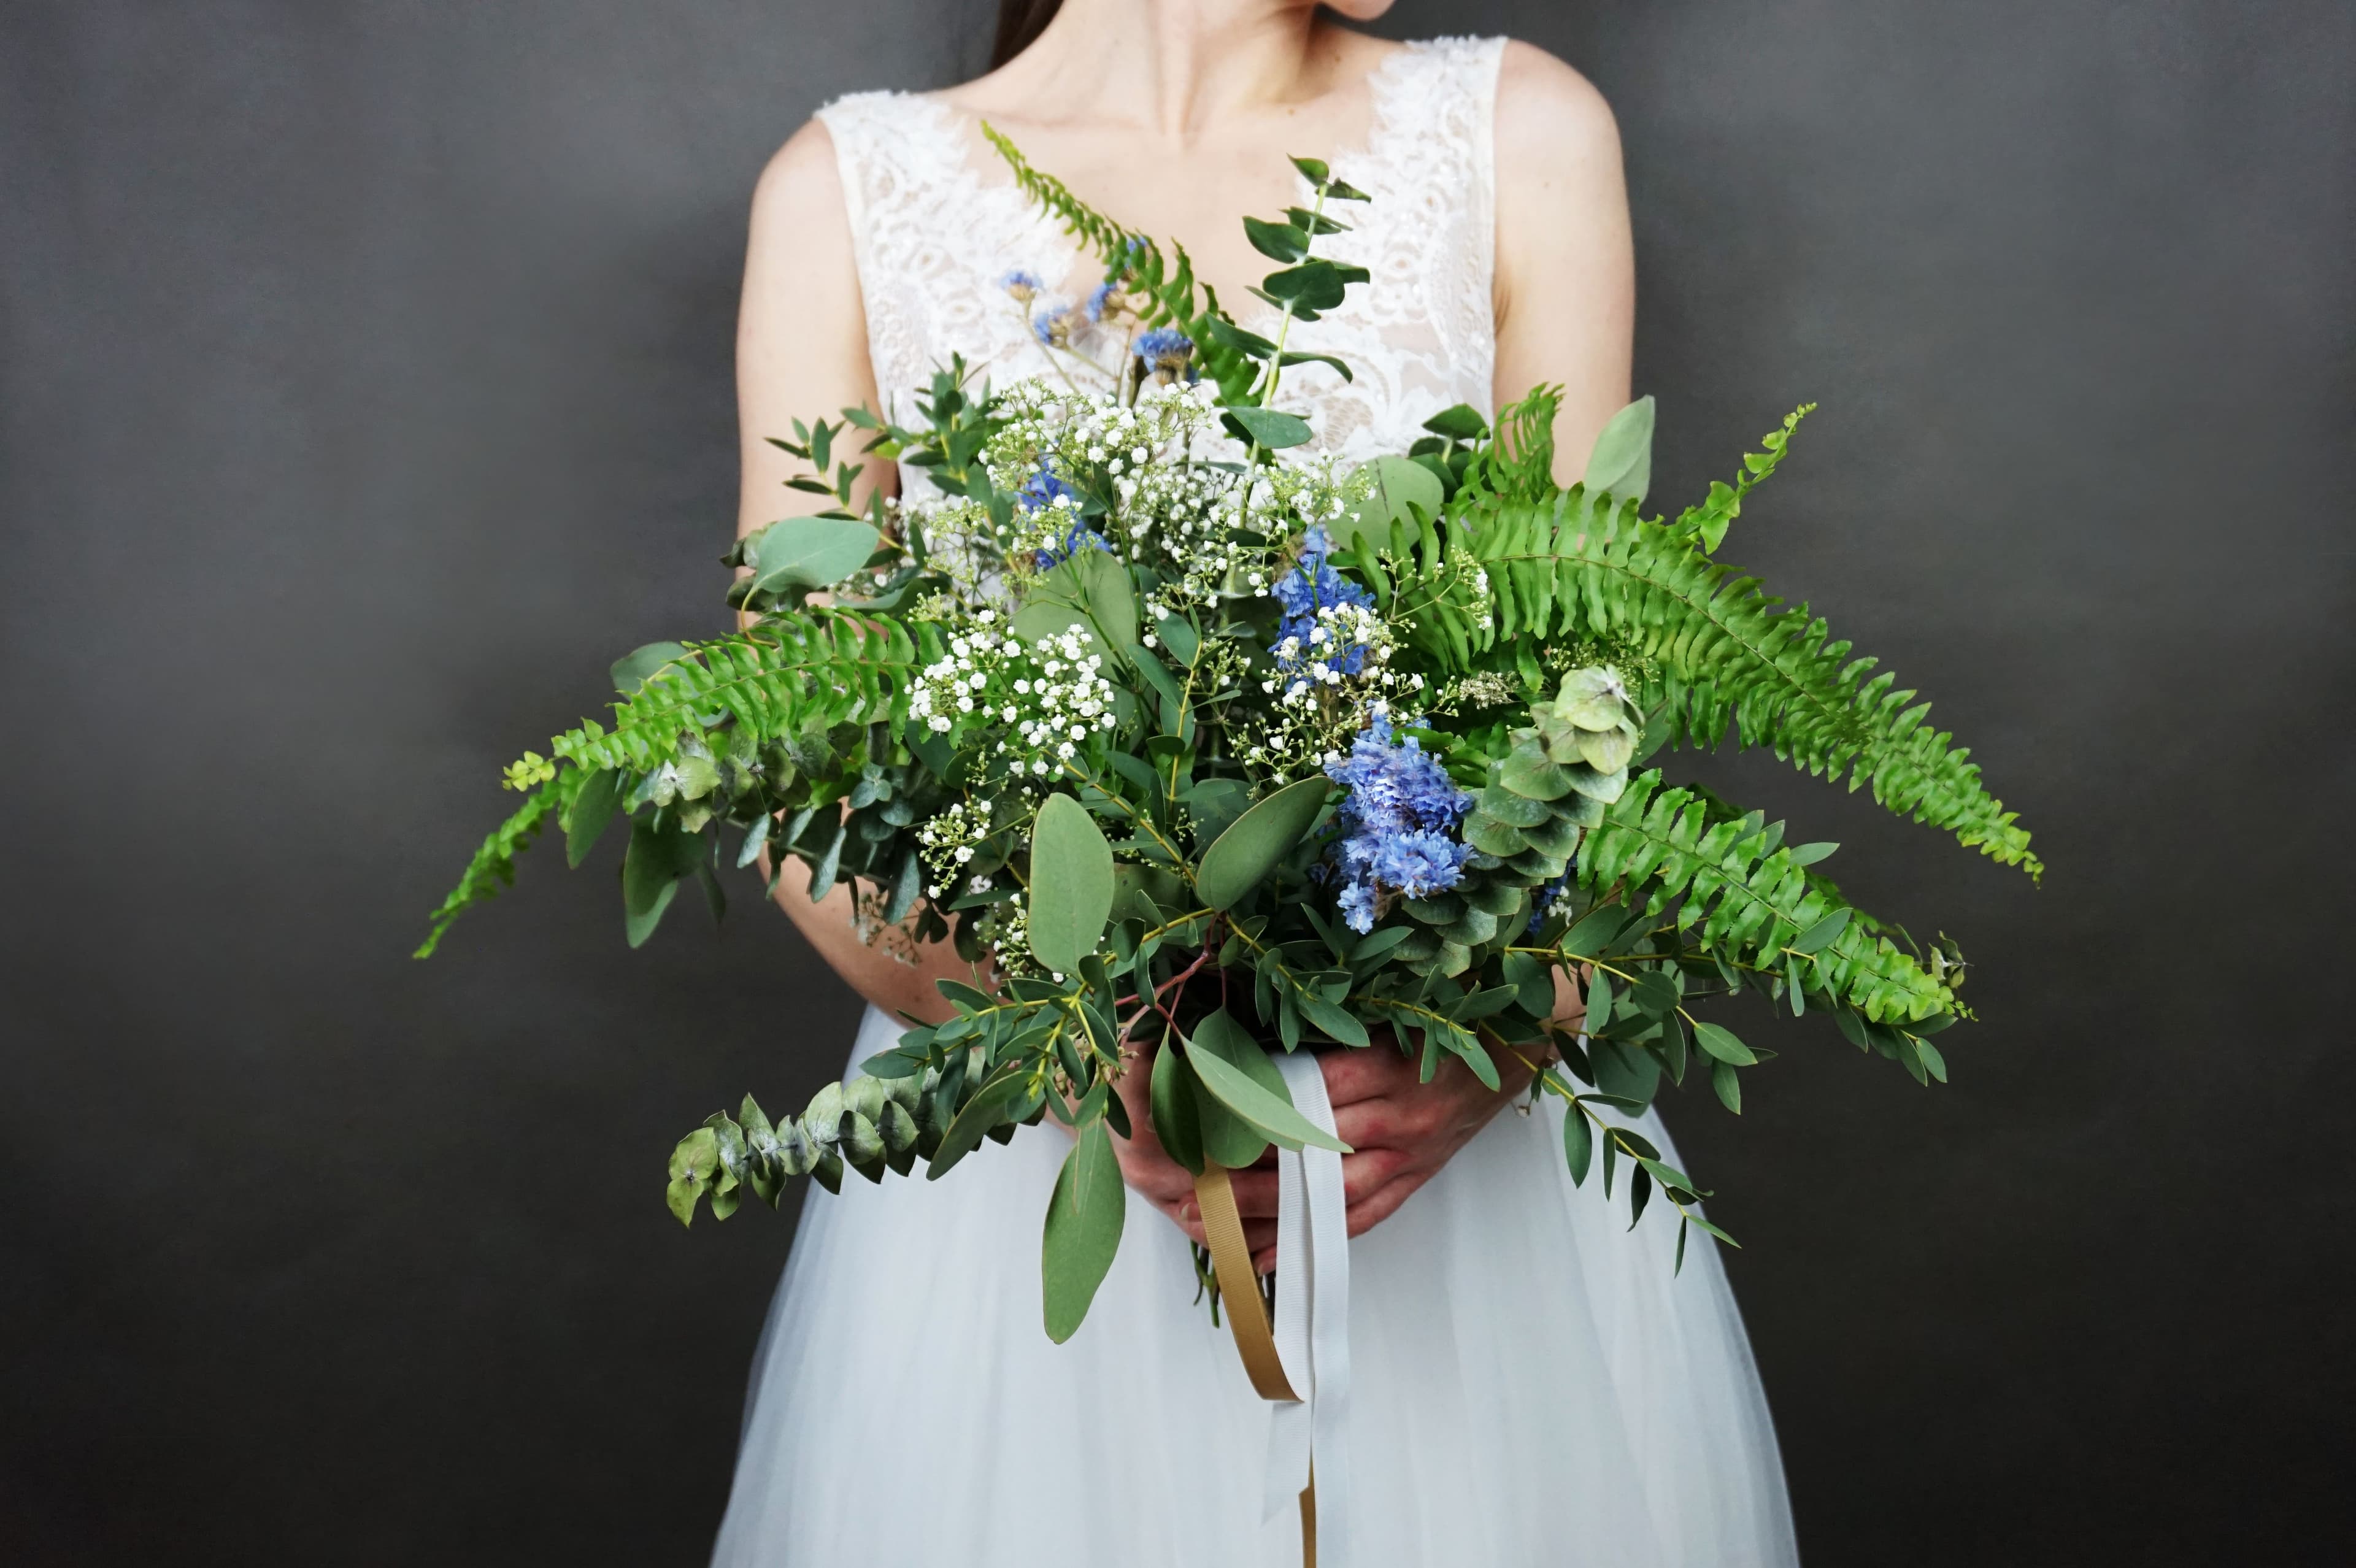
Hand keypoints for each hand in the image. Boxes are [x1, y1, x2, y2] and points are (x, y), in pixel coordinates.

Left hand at [1213, 1035, 1546, 1271]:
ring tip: (1214, 1225)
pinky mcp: (1417, 1178)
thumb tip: (1250, 1061)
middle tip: (1192, 1188)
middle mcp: (1398, 1117)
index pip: (1306, 1095)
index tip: (1199, 1120)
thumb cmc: (1441, 1024)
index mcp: (1386, 1067)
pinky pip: (1362, 1219)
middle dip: (1248, 1174)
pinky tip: (1266, 1257)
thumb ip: (1327, 1044)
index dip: (1252, 1111)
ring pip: (1331, 1195)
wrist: (1512, 1046)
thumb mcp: (1386, 1018)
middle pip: (1312, 1153)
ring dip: (1270, 1214)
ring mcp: (1410, 1155)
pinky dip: (1313, 1239)